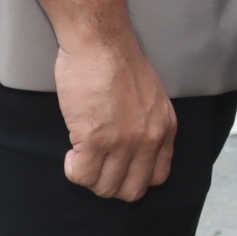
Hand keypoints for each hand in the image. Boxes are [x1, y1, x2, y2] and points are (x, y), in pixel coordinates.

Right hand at [53, 36, 176, 200]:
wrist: (101, 44)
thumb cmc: (119, 64)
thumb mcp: (151, 98)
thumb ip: (147, 125)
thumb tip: (134, 151)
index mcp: (164, 128)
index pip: (157, 177)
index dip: (133, 177)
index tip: (117, 167)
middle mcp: (149, 139)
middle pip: (131, 191)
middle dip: (110, 184)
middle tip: (96, 165)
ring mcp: (124, 142)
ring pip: (105, 188)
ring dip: (89, 176)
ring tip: (82, 155)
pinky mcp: (96, 139)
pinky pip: (82, 175)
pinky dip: (73, 169)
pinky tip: (72, 151)